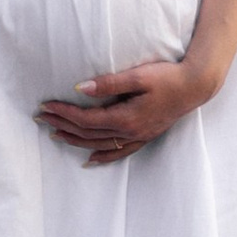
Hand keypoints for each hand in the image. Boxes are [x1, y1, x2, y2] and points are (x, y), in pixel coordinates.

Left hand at [37, 55, 217, 165]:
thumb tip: (80, 88)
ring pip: (100, 145)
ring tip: (55, 135)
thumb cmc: (167, 77)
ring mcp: (138, 137)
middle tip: (41, 118)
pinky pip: (120, 152)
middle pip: (88, 133)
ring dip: (76, 140)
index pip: (86, 119)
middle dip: (63, 126)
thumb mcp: (138, 76)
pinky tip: (90, 160)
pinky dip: (103, 157)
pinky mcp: (145, 136)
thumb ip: (109, 83)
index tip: (46, 106)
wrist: (195, 86)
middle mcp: (130, 132)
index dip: (64, 113)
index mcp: (125, 118)